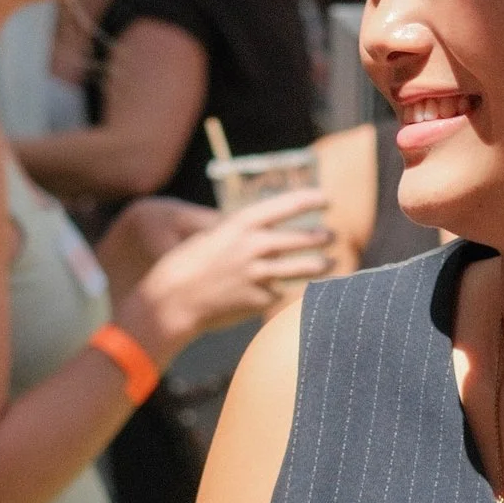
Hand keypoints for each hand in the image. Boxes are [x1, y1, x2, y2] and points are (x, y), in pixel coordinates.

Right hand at [121, 188, 332, 358]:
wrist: (172, 302)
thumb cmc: (186, 266)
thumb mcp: (212, 237)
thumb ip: (240, 232)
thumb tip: (264, 229)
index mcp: (241, 223)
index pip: (288, 205)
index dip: (311, 200)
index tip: (326, 199)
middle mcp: (255, 246)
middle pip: (303, 238)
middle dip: (322, 237)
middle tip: (331, 236)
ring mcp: (259, 274)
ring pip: (304, 268)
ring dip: (321, 265)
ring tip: (330, 263)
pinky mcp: (260, 299)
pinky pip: (282, 292)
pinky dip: (287, 290)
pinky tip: (292, 290)